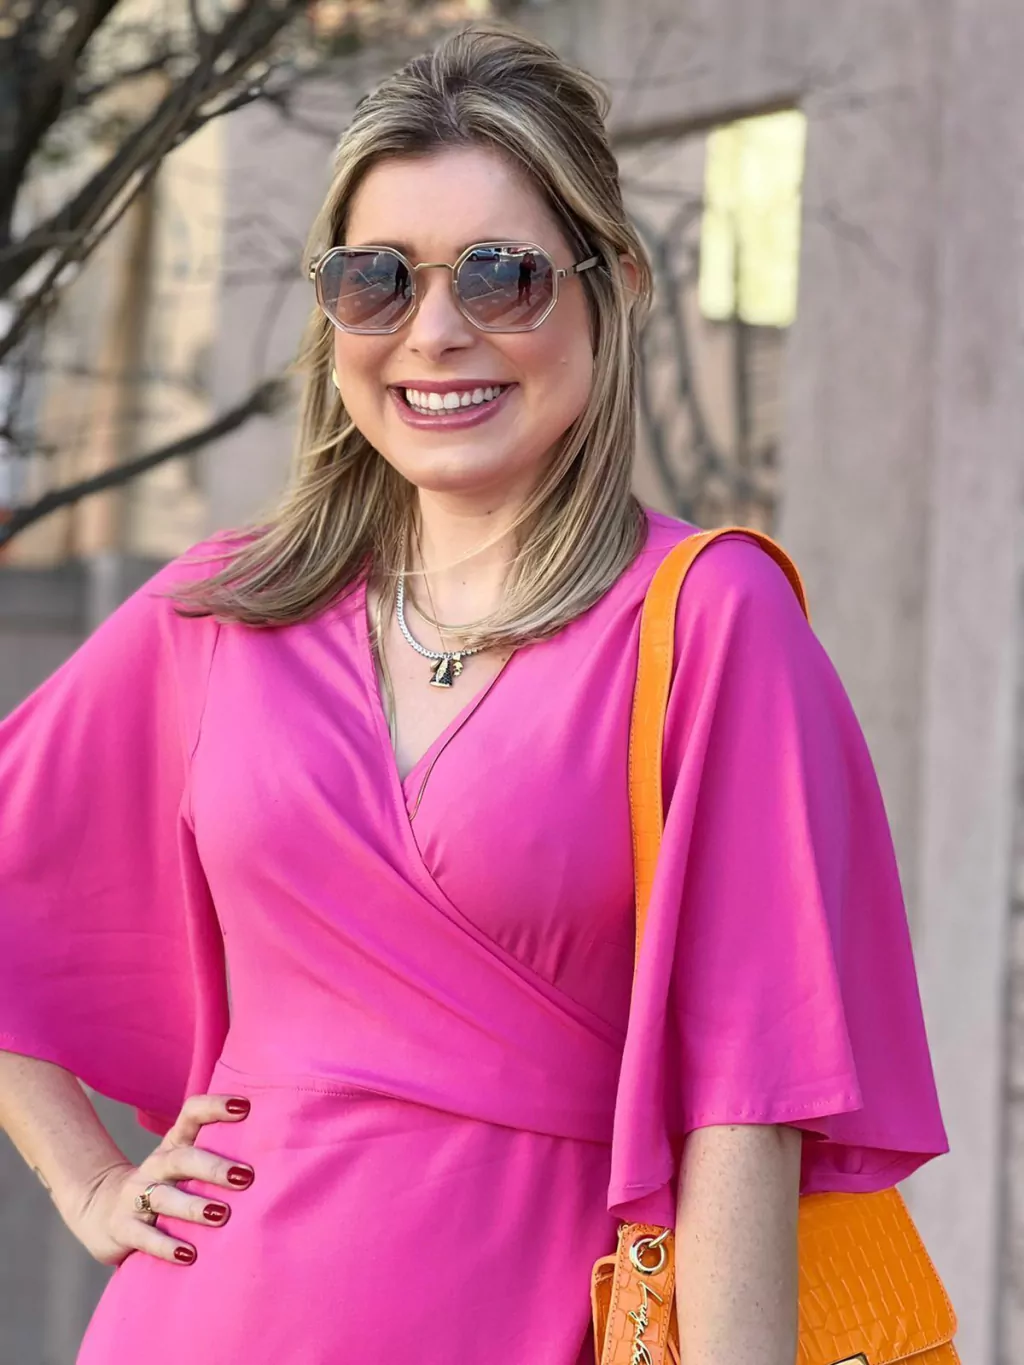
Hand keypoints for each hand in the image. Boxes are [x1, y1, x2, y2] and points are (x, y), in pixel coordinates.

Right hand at [68, 1093, 253, 1266]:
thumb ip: (220, 1152)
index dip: (215, 1106)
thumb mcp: (186, 1163)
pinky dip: (167, 1247)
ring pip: (164, 1198)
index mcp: (175, 1144)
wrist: (103, 1211)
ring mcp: (136, 1197)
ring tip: (221, 1216)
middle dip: (213, 1167)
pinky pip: (145, 1237)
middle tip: (245, 1176)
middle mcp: (156, 1166)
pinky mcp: (124, 1229)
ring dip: (194, 1206)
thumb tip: (281, 1148)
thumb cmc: (167, 1185)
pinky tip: (190, 1254)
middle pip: (182, 1159)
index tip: (244, 1106)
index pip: (191, 1114)